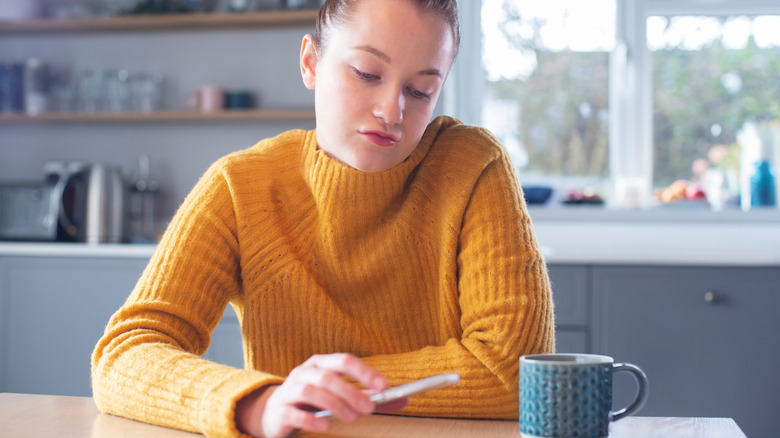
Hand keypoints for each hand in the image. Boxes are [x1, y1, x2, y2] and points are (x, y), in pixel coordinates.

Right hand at [235, 353, 392, 437]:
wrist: (275, 414)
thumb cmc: (314, 402)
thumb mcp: (341, 396)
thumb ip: (370, 397)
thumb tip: (403, 399)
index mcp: (321, 364)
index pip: (344, 361)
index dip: (364, 372)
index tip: (384, 386)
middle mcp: (304, 372)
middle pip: (328, 376)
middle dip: (351, 391)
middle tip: (370, 407)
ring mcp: (289, 389)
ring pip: (311, 391)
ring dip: (334, 404)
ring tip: (352, 418)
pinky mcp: (279, 410)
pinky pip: (294, 411)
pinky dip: (310, 418)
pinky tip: (325, 426)